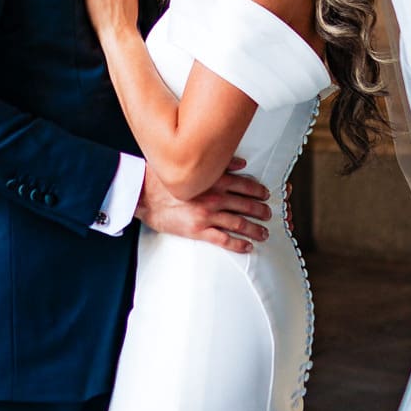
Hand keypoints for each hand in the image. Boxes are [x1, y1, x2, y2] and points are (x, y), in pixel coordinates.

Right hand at [136, 159, 271, 253]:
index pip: (244, 185)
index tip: (265, 194)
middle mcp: (214, 198)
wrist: (143, 195)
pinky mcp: (198, 230)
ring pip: (239, 223)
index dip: (258, 191)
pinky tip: (247, 246)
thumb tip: (241, 163)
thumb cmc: (164, 179)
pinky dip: (238, 244)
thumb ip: (219, 164)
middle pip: (246, 205)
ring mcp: (207, 215)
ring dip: (254, 229)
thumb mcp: (191, 165)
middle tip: (268, 215)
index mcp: (213, 180)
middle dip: (260, 211)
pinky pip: (224, 240)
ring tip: (263, 233)